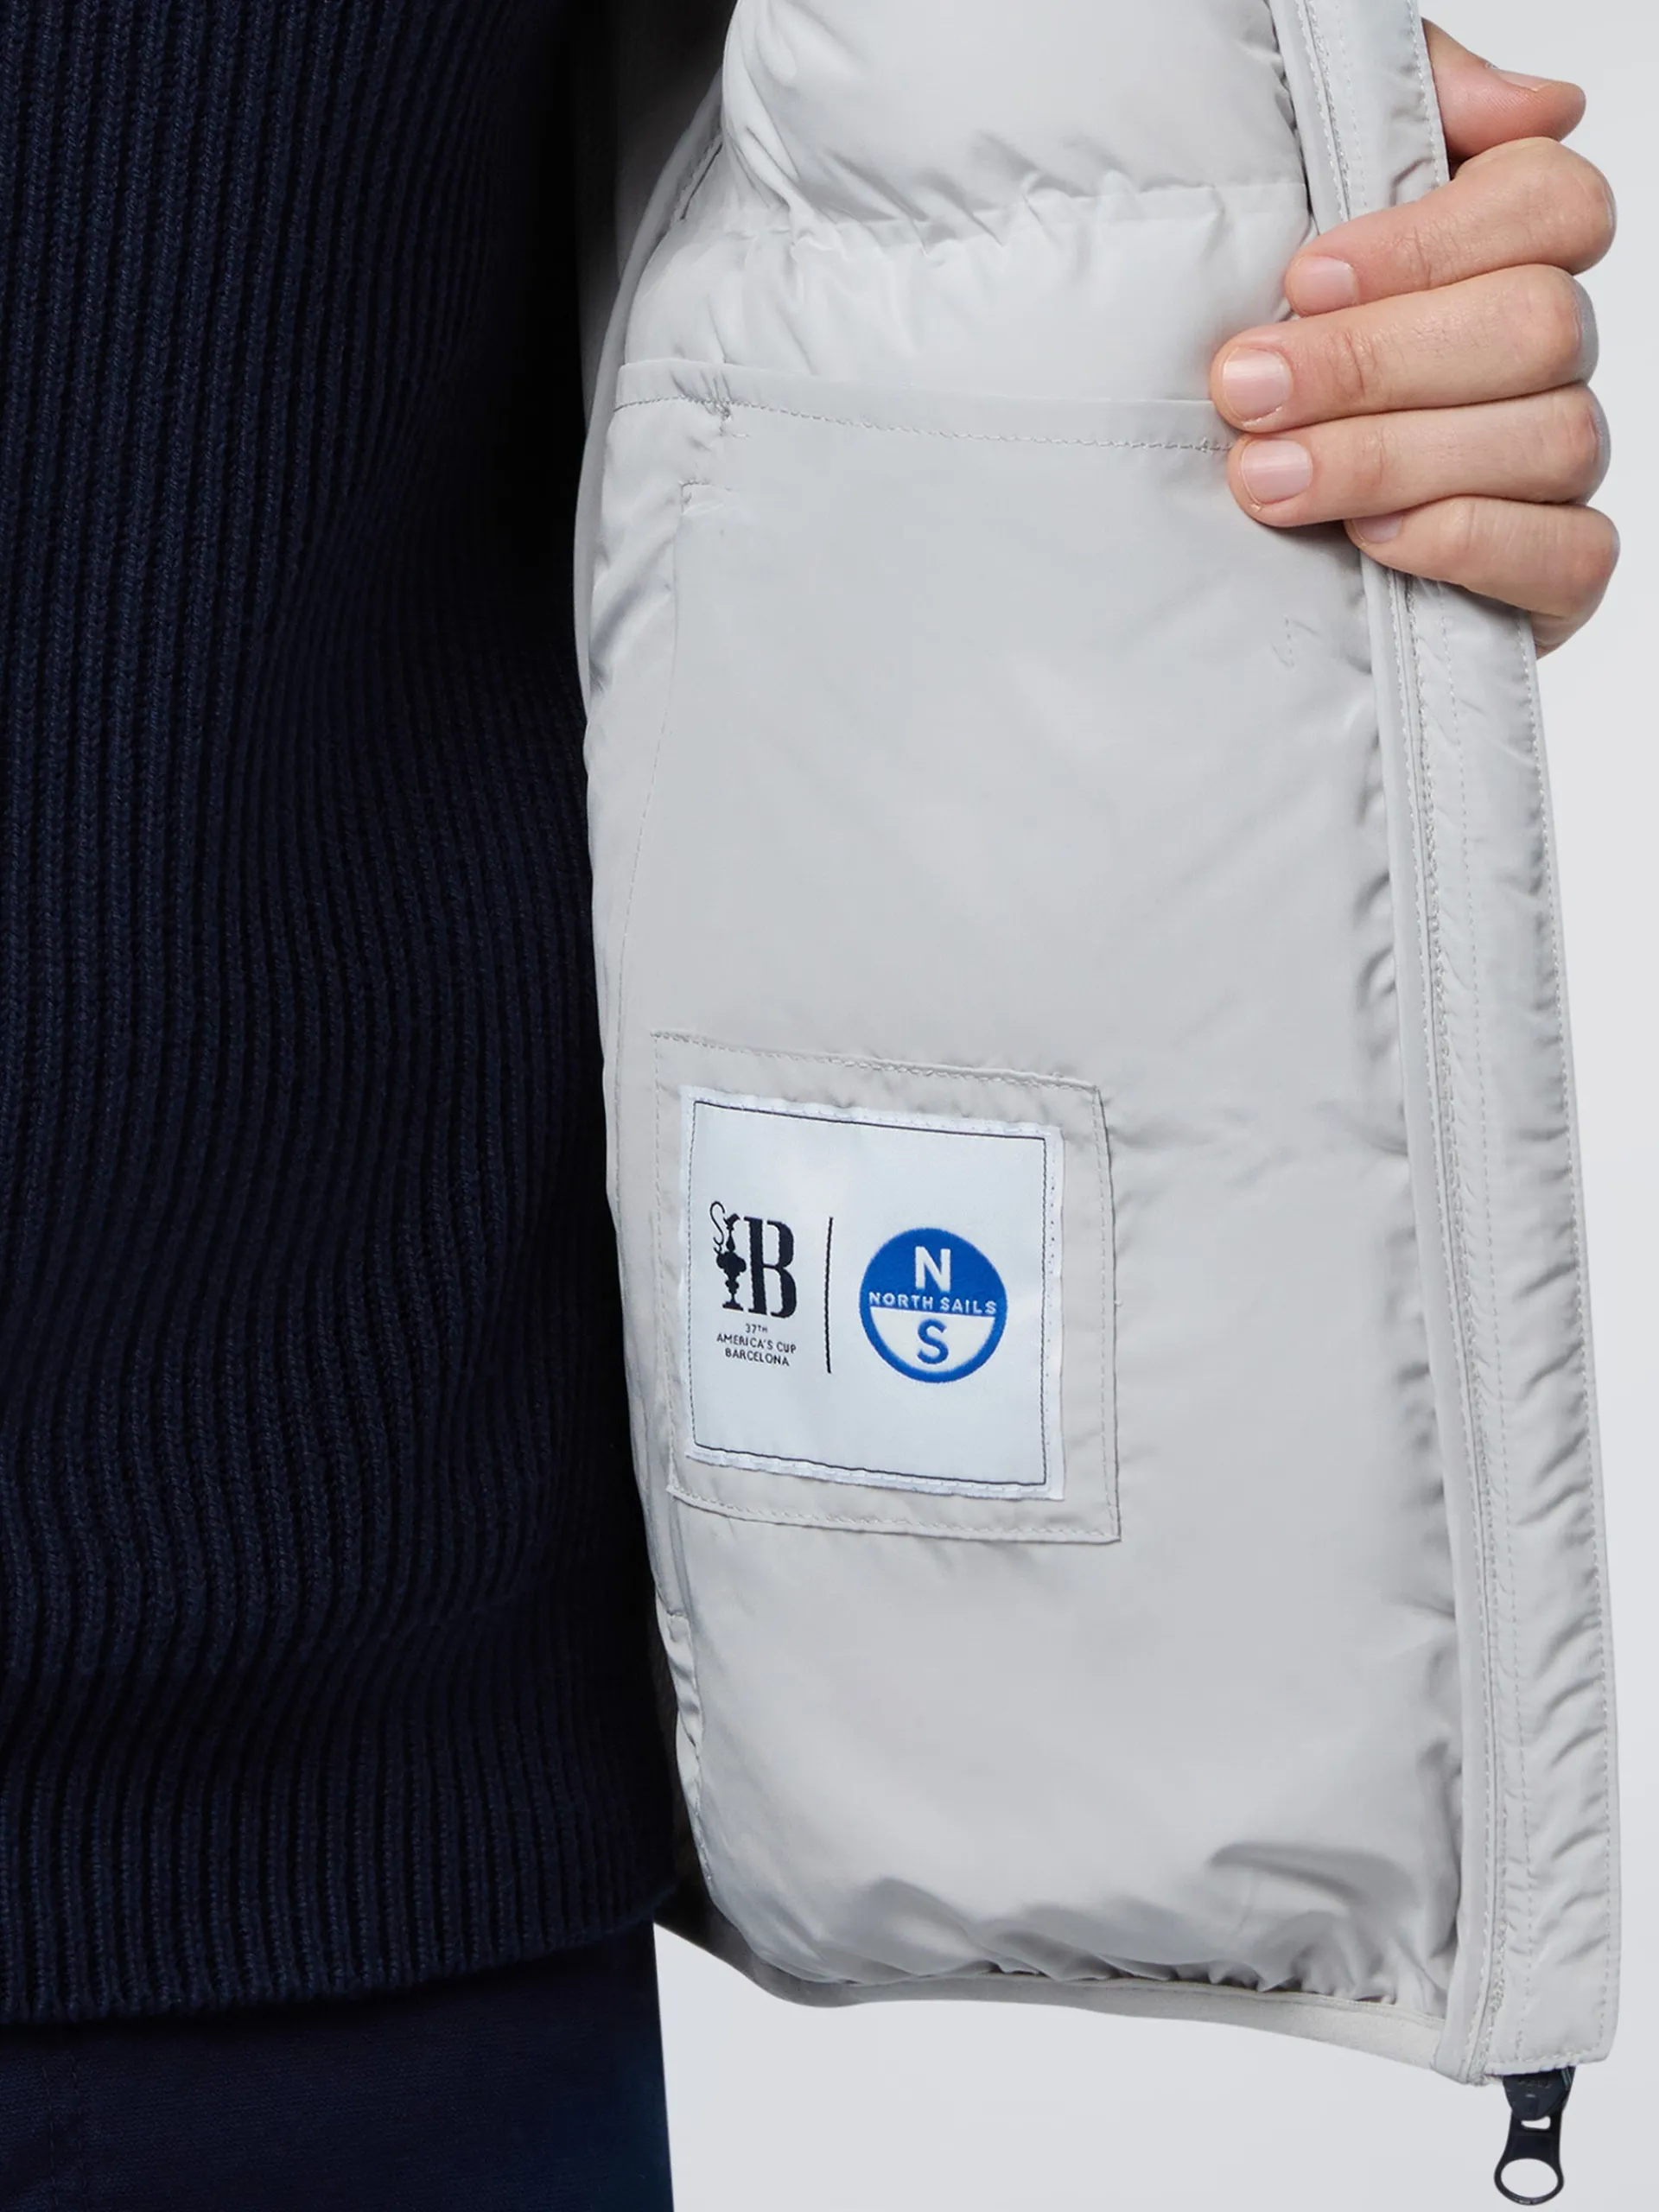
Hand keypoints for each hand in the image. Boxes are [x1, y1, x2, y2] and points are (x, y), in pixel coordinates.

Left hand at [1210, 23, 1616, 653]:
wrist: (1212, 525)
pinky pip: (1568, 555)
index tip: (1301, 281)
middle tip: (1245, 394)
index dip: (1433, 242)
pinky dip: (1466, 543)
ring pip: (1548, 439)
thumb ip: (1407, 119)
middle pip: (1537, 326)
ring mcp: (1561, 462)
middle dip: (1373, 364)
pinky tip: (1371, 540)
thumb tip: (1536, 103)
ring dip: (1388, 459)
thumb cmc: (1268, 362)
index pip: (1554, 204)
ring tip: (1266, 480)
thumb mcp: (1302, 202)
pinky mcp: (1554, 570)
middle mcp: (1551, 354)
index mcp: (1507, 254)